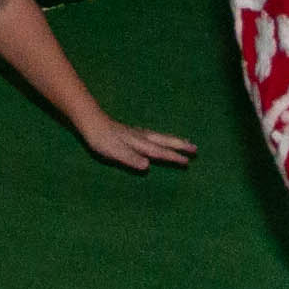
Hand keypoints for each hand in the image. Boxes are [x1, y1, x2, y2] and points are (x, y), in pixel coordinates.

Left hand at [78, 114, 195, 171]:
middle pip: (165, 142)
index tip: (188, 162)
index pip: (160, 152)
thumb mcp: (115, 152)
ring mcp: (139, 134)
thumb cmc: (102, 140)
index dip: (173, 157)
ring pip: (161, 137)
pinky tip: (161, 140)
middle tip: (195, 149)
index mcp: (140, 144)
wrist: (93, 123)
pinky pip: (155, 136)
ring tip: (185, 143)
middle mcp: (142, 137)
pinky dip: (164, 139)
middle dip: (180, 146)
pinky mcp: (134, 133)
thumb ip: (131, 158)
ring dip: (174, 141)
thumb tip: (147, 165)